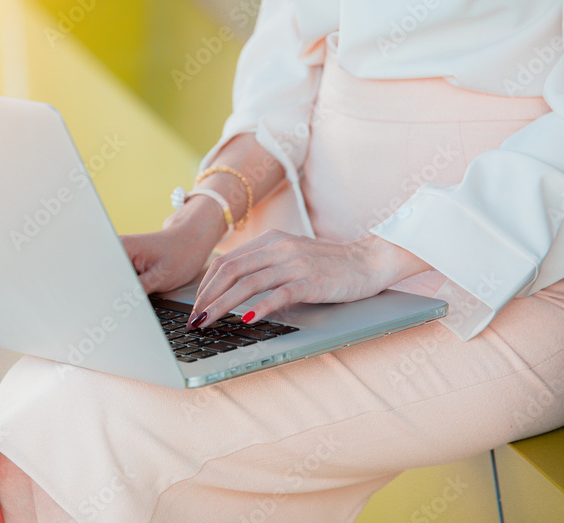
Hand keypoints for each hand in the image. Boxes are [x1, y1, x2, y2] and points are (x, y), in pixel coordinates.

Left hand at [188, 230, 429, 327]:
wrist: (369, 261)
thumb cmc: (329, 264)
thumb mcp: (291, 255)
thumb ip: (265, 264)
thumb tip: (232, 286)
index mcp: (270, 241)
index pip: (226, 261)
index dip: (206, 284)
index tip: (196, 305)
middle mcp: (279, 248)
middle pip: (231, 271)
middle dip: (207, 297)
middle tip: (194, 318)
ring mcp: (295, 264)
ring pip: (248, 284)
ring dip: (223, 305)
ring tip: (207, 322)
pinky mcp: (311, 281)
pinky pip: (280, 294)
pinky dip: (261, 307)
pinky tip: (247, 319)